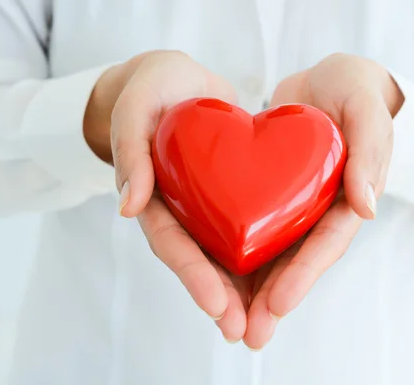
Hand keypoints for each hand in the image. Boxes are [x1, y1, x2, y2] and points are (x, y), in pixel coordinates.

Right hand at [84, 51, 248, 341]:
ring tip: (266, 325)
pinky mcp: (232, 195)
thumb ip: (130, 150)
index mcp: (154, 196)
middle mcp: (181, 210)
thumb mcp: (136, 107)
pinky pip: (248, 228)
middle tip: (245, 332)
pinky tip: (285, 281)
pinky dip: (264, 256)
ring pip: (226, 255)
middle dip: (222, 299)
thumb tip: (128, 207)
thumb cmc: (152, 87)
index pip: (171, 242)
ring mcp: (206, 207)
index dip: (193, 274)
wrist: (179, 80)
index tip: (216, 305)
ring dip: (245, 292)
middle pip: (200, 262)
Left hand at [243, 53, 403, 349]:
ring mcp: (294, 205)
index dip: (304, 275)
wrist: (327, 80)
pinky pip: (251, 225)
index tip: (278, 303)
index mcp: (348, 198)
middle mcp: (319, 210)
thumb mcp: (367, 110)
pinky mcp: (269, 193)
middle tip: (248, 334)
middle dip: (273, 300)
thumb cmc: (356, 91)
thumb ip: (370, 152)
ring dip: (250, 291)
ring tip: (228, 324)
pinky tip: (212, 277)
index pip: (326, 243)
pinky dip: (235, 252)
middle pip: (296, 261)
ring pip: (271, 253)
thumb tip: (366, 207)